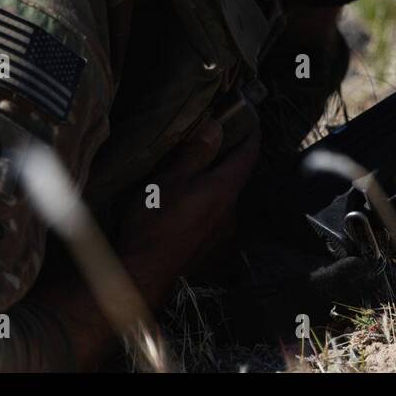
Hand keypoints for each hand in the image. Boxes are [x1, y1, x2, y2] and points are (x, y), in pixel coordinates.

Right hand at [117, 119, 259, 297]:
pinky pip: (215, 220)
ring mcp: (224, 233)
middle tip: (209, 145)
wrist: (144, 276)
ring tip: (191, 179)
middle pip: (236, 177)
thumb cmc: (155, 222)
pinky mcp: (213, 250)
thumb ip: (196, 153)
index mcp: (225, 189)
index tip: (249, 119)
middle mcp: (232, 211)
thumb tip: (217, 127)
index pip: (248, 155)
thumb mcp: (170, 180)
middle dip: (226, 161)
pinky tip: (185, 210)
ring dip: (213, 187)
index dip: (251, 134)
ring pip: (224, 200)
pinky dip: (206, 208)